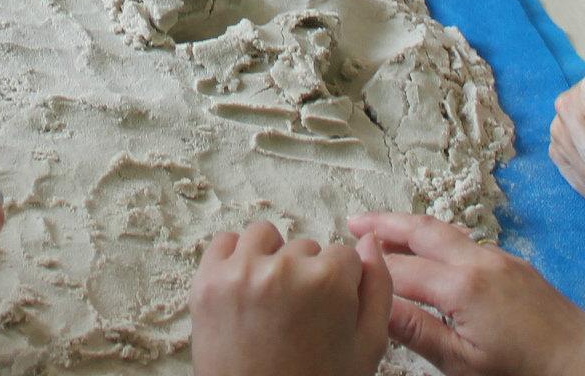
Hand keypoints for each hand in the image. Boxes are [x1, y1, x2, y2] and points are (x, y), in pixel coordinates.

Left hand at [190, 222, 390, 375]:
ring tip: (273, 302)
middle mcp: (282, 268)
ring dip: (273, 259)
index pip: (345, 256)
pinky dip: (237, 258)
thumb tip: (372, 241)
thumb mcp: (367, 347)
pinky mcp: (207, 281)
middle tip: (299, 318)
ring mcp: (240, 273)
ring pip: (266, 238)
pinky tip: (247, 290)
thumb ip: (378, 288)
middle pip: (306, 248)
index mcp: (327, 281)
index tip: (328, 313)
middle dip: (307, 276)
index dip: (341, 287)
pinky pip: (225, 242)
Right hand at [348, 213, 584, 375]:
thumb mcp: (464, 365)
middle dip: (385, 223)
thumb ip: (419, 333)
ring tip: (386, 234)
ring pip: (448, 231)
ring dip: (413, 229)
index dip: (370, 269)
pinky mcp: (519, 267)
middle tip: (354, 222)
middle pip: (422, 230)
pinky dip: (442, 240)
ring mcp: (503, 260)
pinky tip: (437, 256)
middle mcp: (481, 262)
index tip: (345, 267)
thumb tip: (378, 308)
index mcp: (462, 286)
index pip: (400, 270)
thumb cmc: (527, 374)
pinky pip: (471, 242)